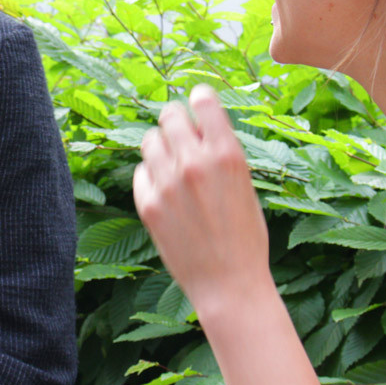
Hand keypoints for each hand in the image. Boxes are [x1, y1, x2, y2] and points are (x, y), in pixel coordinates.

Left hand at [133, 85, 270, 314]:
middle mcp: (194, 163)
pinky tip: (166, 194)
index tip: (198, 108)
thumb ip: (219, 152)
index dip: (200, 100)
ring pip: (150, 140)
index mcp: (226, 155)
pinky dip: (151, 177)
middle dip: (176, 122)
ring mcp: (167, 184)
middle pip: (169, 115)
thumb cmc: (244, 235)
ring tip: (173, 167)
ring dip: (161, 148)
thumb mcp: (243, 184)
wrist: (229, 284)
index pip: (203, 100)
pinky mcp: (147, 204)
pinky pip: (141, 172)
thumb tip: (196, 122)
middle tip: (182, 137)